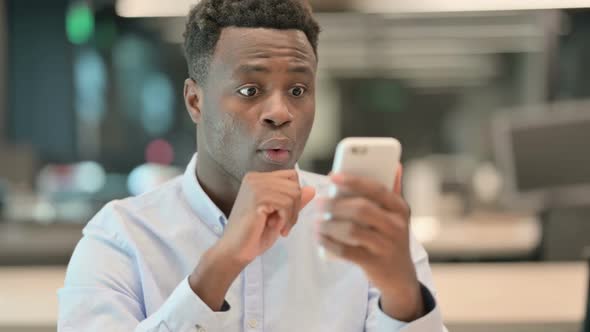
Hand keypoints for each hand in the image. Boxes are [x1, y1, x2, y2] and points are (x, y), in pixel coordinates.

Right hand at [190, 169, 314, 310]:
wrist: (234, 251)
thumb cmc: (253, 235)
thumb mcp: (279, 215)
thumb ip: (294, 201)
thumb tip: (312, 189)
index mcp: (258, 179)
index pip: (291, 176)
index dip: (295, 197)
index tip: (286, 215)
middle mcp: (255, 178)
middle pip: (295, 184)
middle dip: (296, 207)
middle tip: (284, 224)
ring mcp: (255, 186)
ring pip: (293, 194)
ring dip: (291, 215)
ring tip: (280, 228)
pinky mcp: (257, 198)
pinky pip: (287, 203)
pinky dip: (287, 219)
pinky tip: (276, 228)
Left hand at [318, 165, 423, 320]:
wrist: (400, 276)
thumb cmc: (391, 238)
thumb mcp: (397, 215)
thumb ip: (393, 191)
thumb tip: (394, 165)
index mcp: (401, 208)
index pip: (377, 189)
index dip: (354, 181)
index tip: (333, 176)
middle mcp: (397, 226)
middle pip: (362, 208)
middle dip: (336, 203)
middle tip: (319, 202)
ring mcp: (386, 246)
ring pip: (352, 230)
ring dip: (330, 224)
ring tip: (317, 221)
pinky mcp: (374, 263)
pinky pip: (347, 251)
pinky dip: (330, 243)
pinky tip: (320, 237)